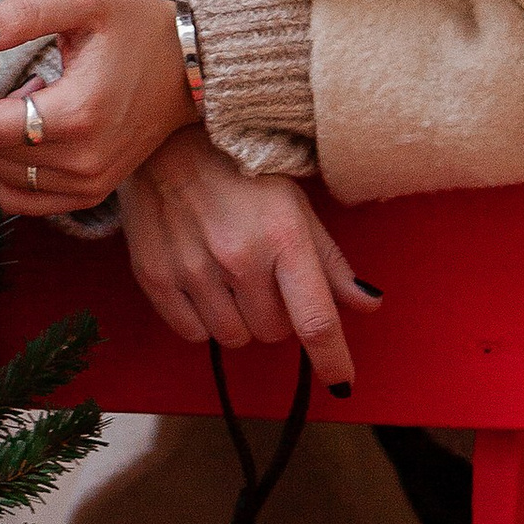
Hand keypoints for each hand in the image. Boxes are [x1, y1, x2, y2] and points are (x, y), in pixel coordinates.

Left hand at [0, 0, 191, 213]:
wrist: (195, 68)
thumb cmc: (138, 27)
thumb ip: (22, 12)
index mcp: (76, 116)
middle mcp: (81, 162)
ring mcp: (88, 185)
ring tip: (12, 90)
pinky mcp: (91, 194)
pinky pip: (23, 198)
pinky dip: (3, 167)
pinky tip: (19, 125)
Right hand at [116, 127, 375, 387]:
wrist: (166, 141)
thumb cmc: (240, 171)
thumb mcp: (295, 205)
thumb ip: (330, 261)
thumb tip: (367, 304)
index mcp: (283, 236)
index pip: (316, 319)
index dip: (333, 360)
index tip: (342, 383)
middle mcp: (240, 256)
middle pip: (274, 333)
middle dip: (275, 313)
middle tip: (261, 275)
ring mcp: (194, 269)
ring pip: (235, 338)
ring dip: (239, 318)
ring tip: (228, 275)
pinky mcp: (156, 277)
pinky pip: (194, 334)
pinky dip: (203, 319)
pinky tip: (201, 281)